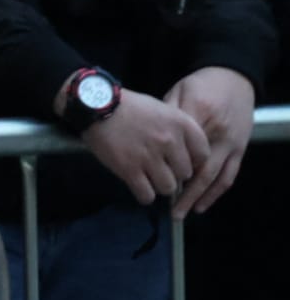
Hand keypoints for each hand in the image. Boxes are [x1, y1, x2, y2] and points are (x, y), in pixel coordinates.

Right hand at [80, 89, 208, 206]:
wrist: (96, 105)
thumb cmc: (129, 106)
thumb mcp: (161, 109)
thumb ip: (178, 131)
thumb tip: (187, 158)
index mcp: (180, 124)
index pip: (203, 155)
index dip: (193, 161)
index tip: (181, 160)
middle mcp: (169, 141)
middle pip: (185, 174)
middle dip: (174, 173)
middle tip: (160, 167)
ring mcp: (149, 156)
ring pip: (168, 188)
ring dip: (159, 185)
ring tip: (148, 177)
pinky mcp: (129, 169)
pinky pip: (146, 195)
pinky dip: (143, 194)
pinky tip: (138, 184)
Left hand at [164, 66, 255, 217]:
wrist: (233, 78)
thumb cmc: (201, 84)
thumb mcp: (178, 92)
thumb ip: (166, 115)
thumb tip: (149, 136)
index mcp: (197, 115)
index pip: (177, 148)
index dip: (164, 165)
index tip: (147, 179)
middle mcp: (216, 133)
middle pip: (198, 168)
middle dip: (183, 191)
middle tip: (168, 207)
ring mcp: (231, 143)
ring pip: (215, 177)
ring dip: (199, 197)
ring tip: (183, 211)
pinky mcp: (240, 148)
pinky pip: (229, 175)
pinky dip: (216, 192)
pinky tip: (203, 203)